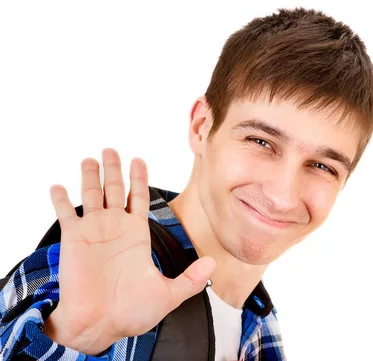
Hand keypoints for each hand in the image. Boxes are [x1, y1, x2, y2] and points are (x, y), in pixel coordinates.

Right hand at [45, 148, 214, 354]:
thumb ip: (191, 278)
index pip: (139, 198)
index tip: (139, 159)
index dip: (139, 178)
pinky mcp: (73, 239)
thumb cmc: (131, 313)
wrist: (101, 325)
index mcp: (137, 235)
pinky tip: (57, 185)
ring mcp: (93, 232)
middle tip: (111, 149)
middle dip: (114, 169)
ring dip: (90, 176)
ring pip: (91, 195)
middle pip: (115, 189)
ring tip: (90, 158)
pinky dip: (60, 199)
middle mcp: (115, 228)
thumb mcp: (169, 294)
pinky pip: (65, 214)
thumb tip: (213, 264)